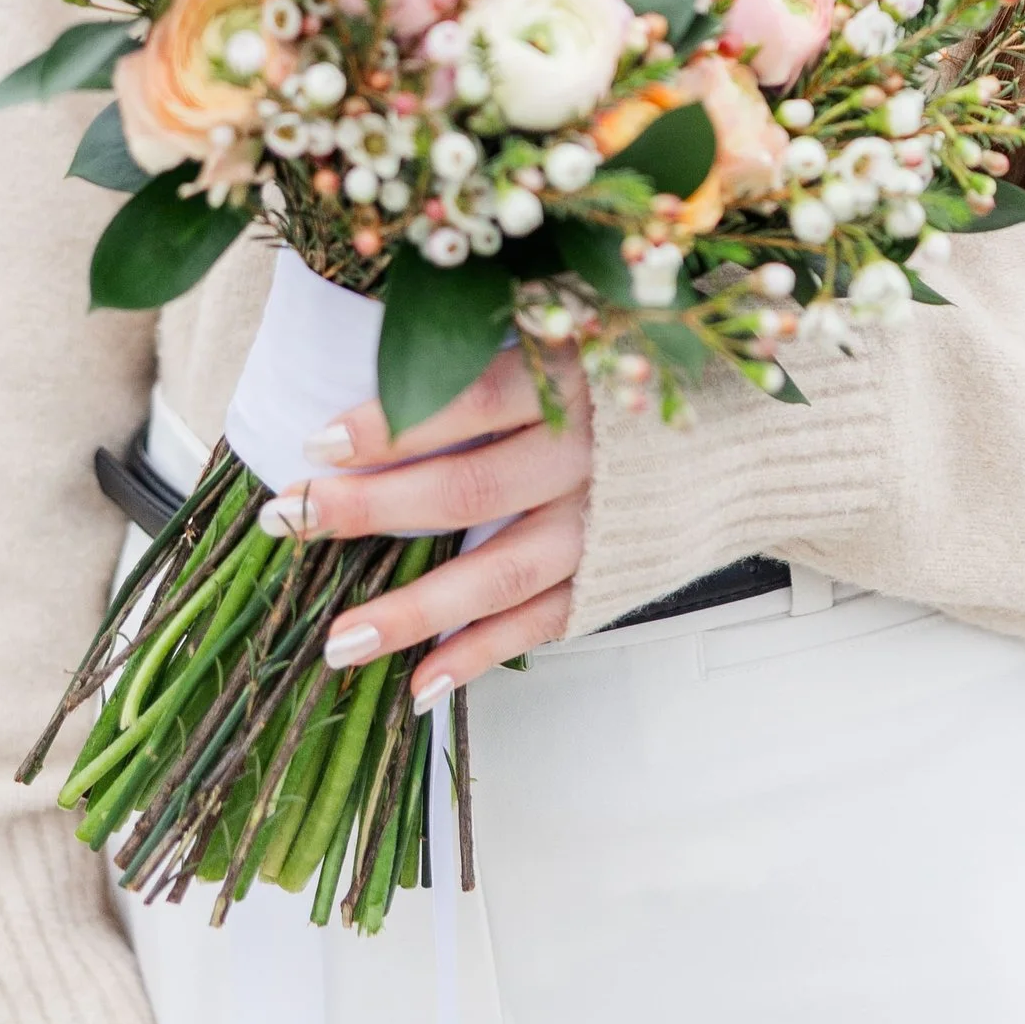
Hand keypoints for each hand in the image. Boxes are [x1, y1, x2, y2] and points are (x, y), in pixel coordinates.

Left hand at [269, 343, 591, 695]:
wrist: (733, 433)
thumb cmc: (620, 379)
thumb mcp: (566, 339)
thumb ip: (489, 361)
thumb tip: (377, 390)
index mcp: (570, 377)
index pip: (470, 401)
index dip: (394, 424)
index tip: (317, 443)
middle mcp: (585, 452)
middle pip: (468, 488)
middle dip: (371, 509)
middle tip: (291, 520)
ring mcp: (600, 524)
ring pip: (499, 573)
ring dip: (416, 611)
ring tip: (341, 643)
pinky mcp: (610, 576)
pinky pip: (540, 623)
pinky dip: (480, 655)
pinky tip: (421, 684)